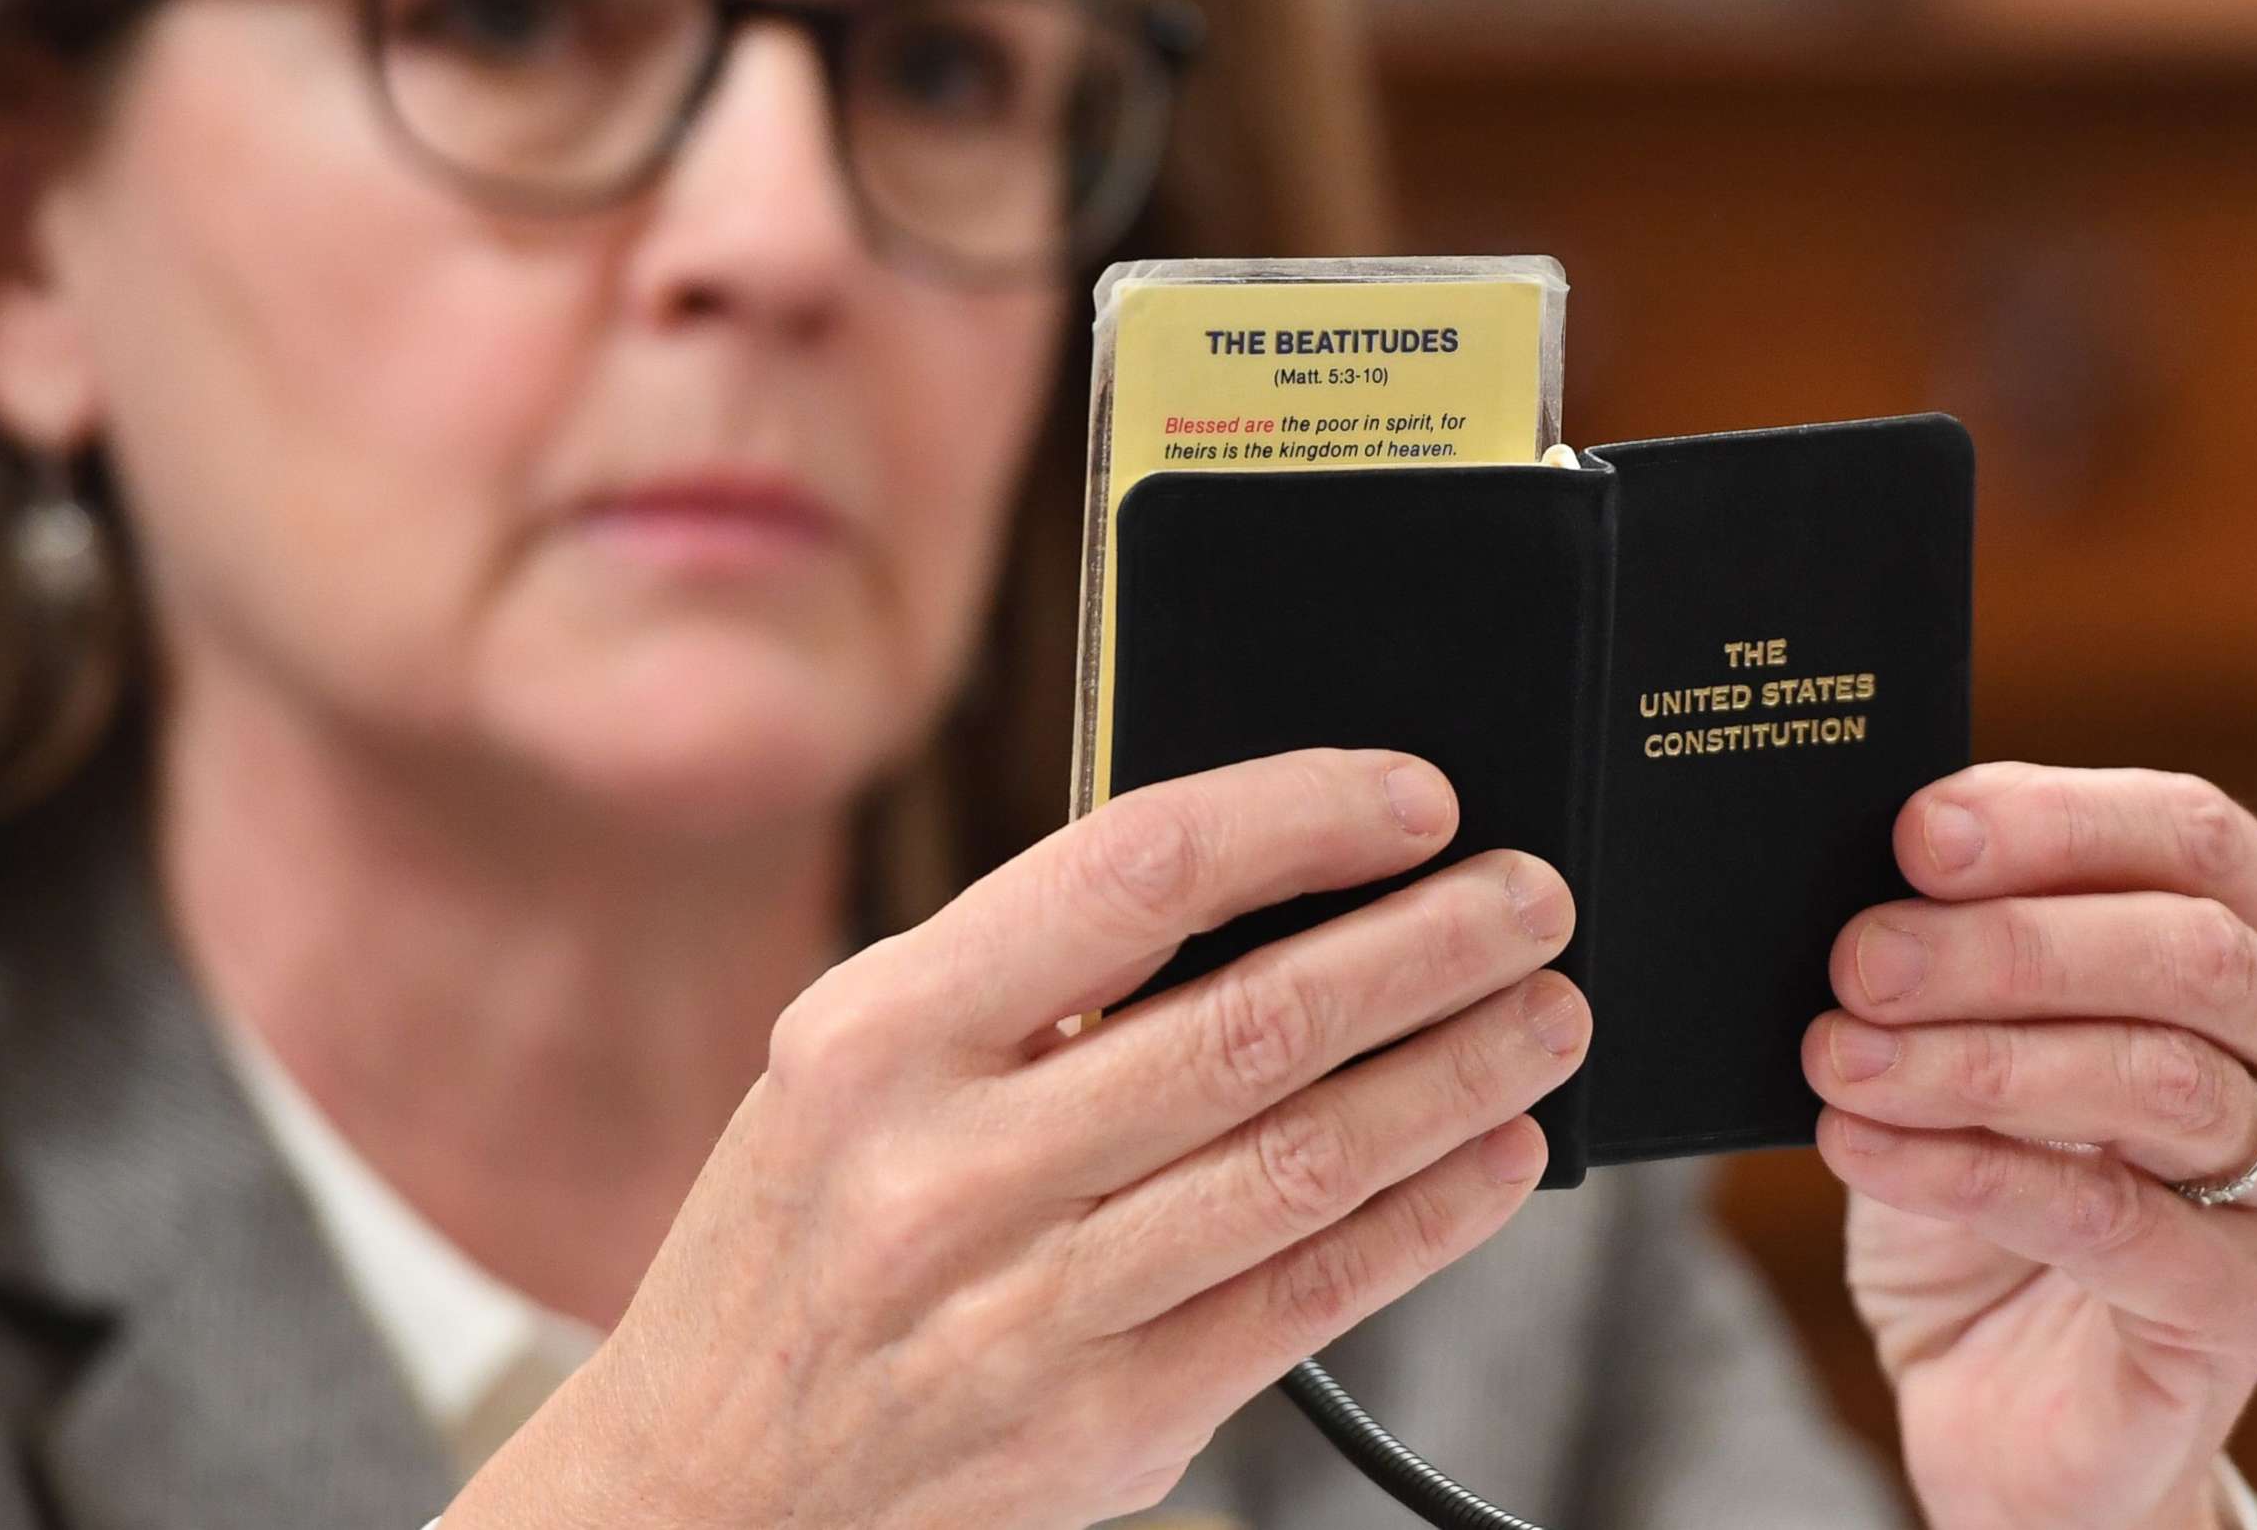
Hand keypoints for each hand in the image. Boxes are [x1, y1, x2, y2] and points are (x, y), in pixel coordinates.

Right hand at [443, 749, 1588, 1529]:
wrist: (706, 1490)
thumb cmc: (801, 1239)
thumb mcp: (850, 1071)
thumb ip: (1021, 982)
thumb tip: (1265, 890)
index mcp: (881, 1034)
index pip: (1130, 871)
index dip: (1299, 817)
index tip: (1415, 797)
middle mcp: (948, 1166)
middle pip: (1250, 1023)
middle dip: (1429, 948)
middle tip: (1535, 900)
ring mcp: (1029, 1308)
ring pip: (1304, 1162)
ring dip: (1458, 1077)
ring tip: (1550, 1018)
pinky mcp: (1105, 1424)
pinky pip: (1308, 1301)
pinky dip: (1426, 1219)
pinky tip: (1498, 1157)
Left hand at [1803, 763, 2256, 1529]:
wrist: (1995, 1378)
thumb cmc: (1992, 1165)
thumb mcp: (1967, 1025)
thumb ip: (1956, 930)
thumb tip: (1878, 853)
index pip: (2194, 835)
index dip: (2053, 822)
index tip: (1917, 832)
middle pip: (2189, 951)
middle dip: (2004, 943)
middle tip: (1860, 959)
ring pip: (2154, 1079)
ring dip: (1971, 1058)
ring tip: (1839, 1057)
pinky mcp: (2251, 1310)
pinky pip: (2107, 1220)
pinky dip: (1963, 1169)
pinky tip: (1861, 1144)